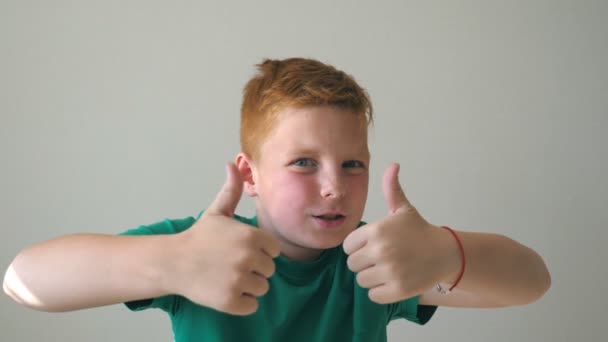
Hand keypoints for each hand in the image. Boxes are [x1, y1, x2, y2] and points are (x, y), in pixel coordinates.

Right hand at [168, 163, 280, 314]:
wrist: (173, 262)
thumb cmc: (199, 237)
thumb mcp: (217, 212)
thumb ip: (231, 190)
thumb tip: (233, 163)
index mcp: (251, 236)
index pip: (274, 251)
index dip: (259, 251)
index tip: (240, 250)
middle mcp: (248, 258)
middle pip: (269, 270)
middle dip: (254, 269)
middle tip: (231, 264)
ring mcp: (239, 280)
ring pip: (262, 288)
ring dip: (248, 286)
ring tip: (227, 276)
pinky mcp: (230, 301)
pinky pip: (251, 306)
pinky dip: (241, 302)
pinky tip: (224, 290)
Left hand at [343, 163, 457, 303]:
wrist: (445, 253)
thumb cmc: (419, 231)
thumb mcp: (403, 209)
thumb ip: (392, 189)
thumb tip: (393, 165)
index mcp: (377, 230)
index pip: (347, 246)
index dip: (358, 247)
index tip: (371, 246)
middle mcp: (381, 250)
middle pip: (352, 264)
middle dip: (363, 263)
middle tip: (380, 259)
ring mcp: (390, 271)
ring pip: (361, 280)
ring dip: (371, 277)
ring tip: (387, 270)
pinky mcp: (397, 289)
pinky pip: (373, 295)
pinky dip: (380, 292)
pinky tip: (392, 281)